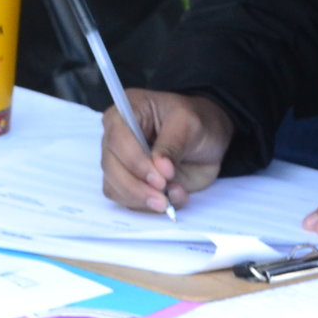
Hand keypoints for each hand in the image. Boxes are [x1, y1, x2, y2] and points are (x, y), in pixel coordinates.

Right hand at [101, 89, 233, 214]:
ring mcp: (120, 161)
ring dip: (142, 199)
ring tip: (171, 197)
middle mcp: (116, 137)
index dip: (135, 161)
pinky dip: (147, 206)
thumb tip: (160, 168)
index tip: (161, 178)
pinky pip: (126, 200)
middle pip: (111, 166)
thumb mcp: (191, 124)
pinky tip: (170, 199)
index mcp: (127, 112)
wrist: (207, 139)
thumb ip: (174, 144)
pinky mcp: (128, 182)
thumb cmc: (196, 123)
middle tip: (164, 198)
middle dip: (137, 187)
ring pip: (114, 187)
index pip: (117, 138)